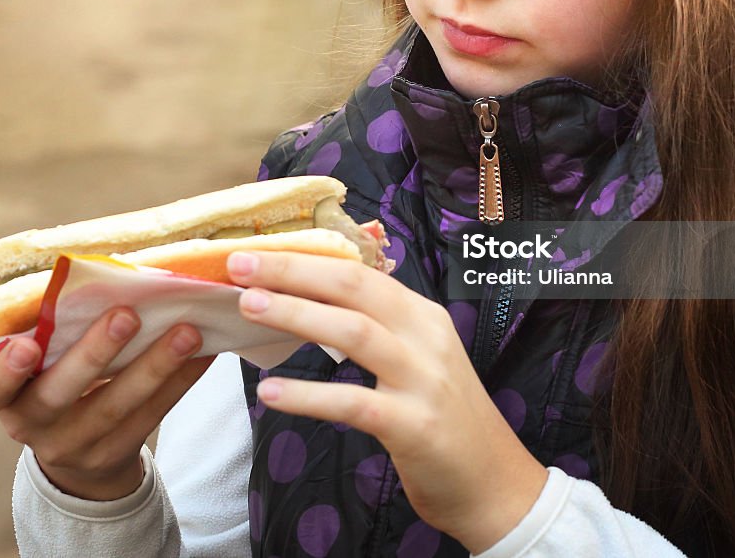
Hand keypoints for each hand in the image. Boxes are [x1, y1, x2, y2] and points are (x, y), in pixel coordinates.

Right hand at [0, 308, 212, 500]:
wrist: (77, 452)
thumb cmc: (54, 380)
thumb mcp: (37, 365)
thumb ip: (48, 328)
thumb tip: (90, 267)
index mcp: (6, 397)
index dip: (2, 373)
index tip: (26, 344)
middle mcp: (33, 425)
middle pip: (59, 394)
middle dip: (94, 354)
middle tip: (127, 315)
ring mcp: (75, 445)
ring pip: (116, 406)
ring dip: (155, 365)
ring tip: (187, 330)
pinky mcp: (116, 453)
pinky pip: (152, 416)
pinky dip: (180, 382)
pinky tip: (203, 353)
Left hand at [226, 251, 547, 552]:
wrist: (494, 484)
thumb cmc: (443, 417)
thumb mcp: (417, 357)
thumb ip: (377, 327)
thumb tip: (313, 299)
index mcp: (422, 314)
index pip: (358, 271)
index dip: (306, 258)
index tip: (258, 251)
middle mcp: (425, 336)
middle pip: (353, 286)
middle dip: (293, 271)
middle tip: (239, 265)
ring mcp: (423, 379)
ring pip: (353, 332)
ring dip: (296, 314)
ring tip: (249, 306)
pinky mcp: (414, 425)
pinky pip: (354, 403)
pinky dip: (309, 396)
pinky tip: (270, 394)